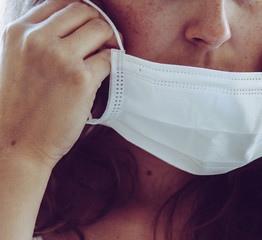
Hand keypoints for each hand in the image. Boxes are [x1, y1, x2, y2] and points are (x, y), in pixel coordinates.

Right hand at [0, 0, 116, 167]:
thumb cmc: (20, 106)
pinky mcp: (81, 79)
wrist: (17, 144)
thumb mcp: (17, 60)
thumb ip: (40, 40)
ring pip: (101, 28)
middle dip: (99, 24)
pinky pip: (109, 58)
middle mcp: (38, 39)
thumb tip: (75, 27)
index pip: (61, 3)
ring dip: (111, 40)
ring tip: (107, 55)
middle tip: (105, 42)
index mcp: (19, 31)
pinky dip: (114, 63)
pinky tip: (108, 73)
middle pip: (84, 10)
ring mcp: (60, 58)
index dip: (81, 15)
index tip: (89, 29)